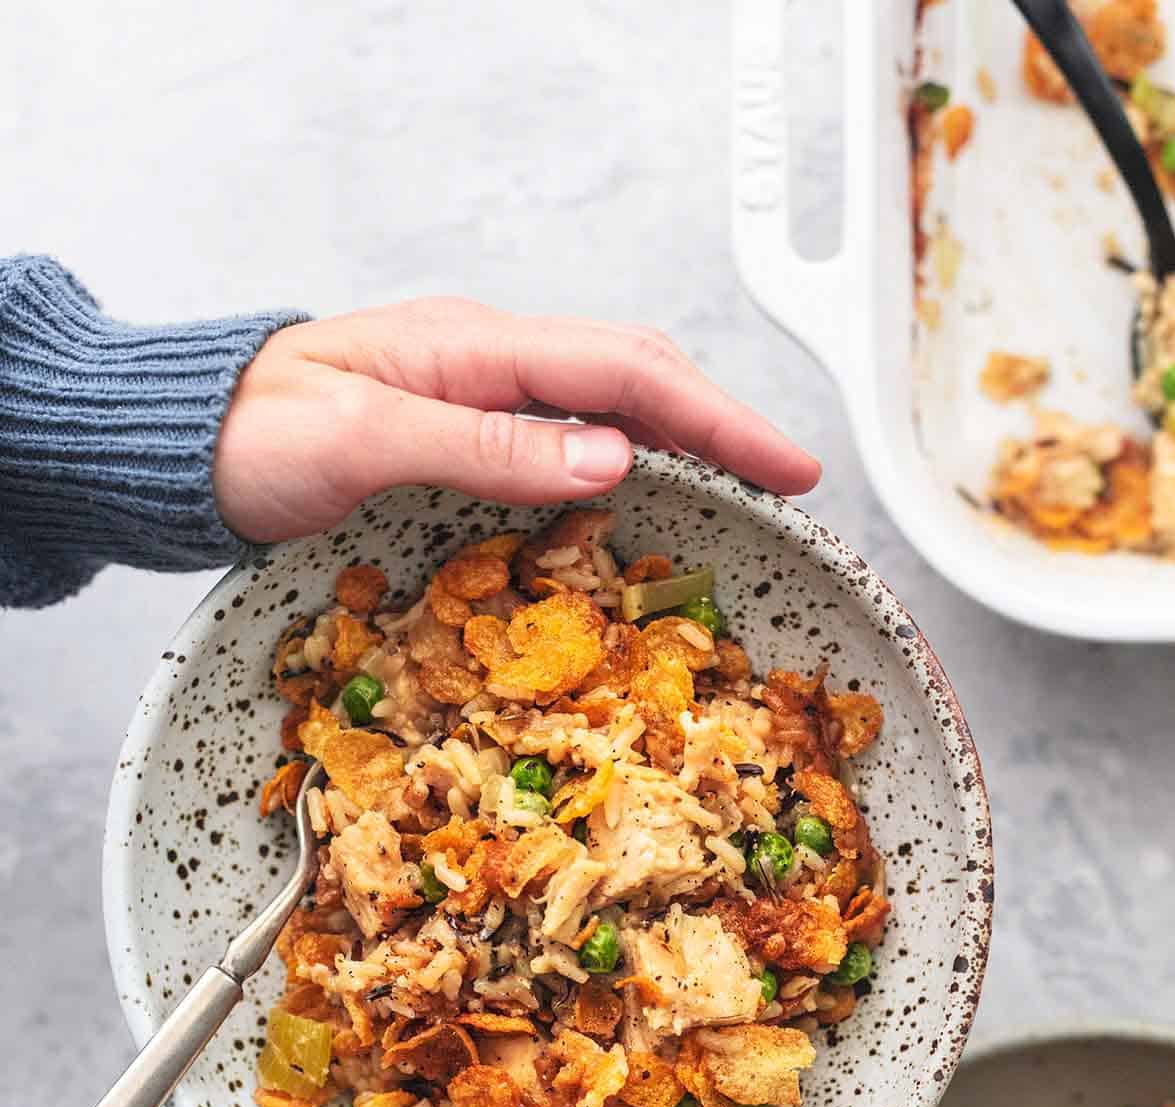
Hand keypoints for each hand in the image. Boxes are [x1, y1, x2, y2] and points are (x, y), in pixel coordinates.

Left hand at [213, 297, 819, 542]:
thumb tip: (615, 456)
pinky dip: (624, 459)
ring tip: (745, 487)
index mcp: (475, 348)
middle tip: (792, 483)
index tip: (789, 468)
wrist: (183, 443)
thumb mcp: (364, 442)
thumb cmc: (254, 438)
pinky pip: (564, 435)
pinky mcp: (457, 428)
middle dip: (722, 424)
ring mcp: (473, 392)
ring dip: (683, 439)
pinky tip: (645, 492)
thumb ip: (487, 445)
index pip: (626, 374)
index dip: (719, 420)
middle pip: (634, 376)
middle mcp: (486, 360)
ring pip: (606, 403)